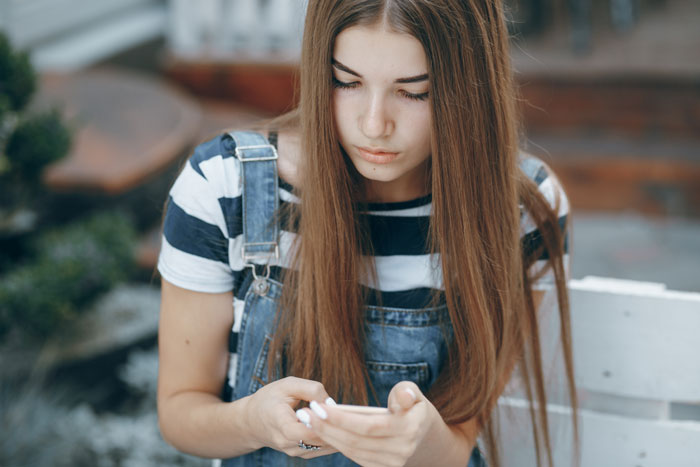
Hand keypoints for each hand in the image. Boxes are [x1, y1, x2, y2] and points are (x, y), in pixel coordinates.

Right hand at [243, 376, 338, 458]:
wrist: (252, 421)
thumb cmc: (271, 398)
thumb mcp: (288, 384)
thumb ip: (311, 389)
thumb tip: (332, 403)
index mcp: (278, 422)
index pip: (301, 431)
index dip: (318, 422)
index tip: (329, 409)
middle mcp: (285, 442)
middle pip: (316, 440)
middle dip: (334, 426)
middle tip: (349, 413)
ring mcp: (293, 451)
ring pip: (322, 446)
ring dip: (336, 433)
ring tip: (347, 418)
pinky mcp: (301, 454)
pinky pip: (322, 449)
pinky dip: (333, 438)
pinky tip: (340, 426)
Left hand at [300, 381, 439, 466]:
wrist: (424, 433)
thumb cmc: (412, 405)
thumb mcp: (414, 392)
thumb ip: (406, 392)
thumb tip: (403, 398)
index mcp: (409, 428)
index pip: (368, 426)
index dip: (341, 419)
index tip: (318, 406)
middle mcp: (402, 450)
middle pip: (356, 441)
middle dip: (327, 427)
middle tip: (305, 413)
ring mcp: (393, 463)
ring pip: (352, 451)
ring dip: (327, 436)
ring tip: (309, 419)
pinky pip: (355, 457)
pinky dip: (338, 444)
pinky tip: (323, 431)